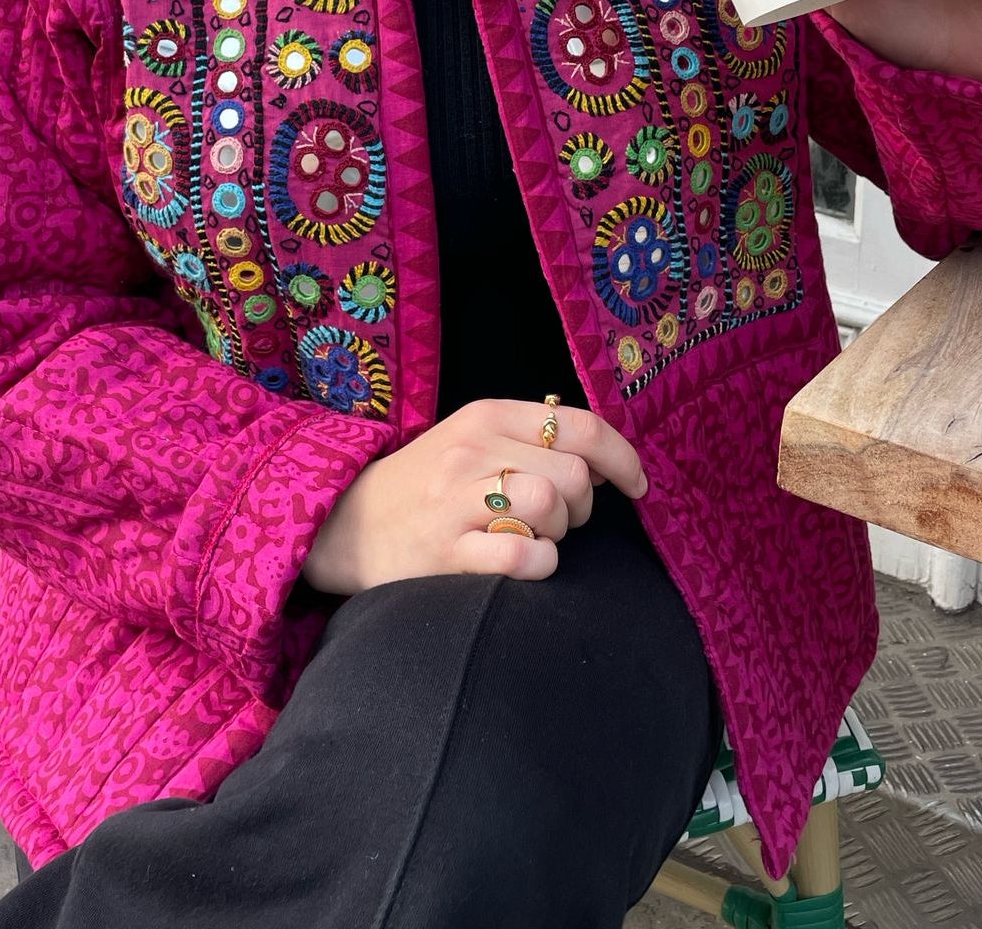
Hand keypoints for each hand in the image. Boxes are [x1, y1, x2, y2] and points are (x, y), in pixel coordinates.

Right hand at [301, 397, 647, 594]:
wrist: (346, 525)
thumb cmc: (426, 486)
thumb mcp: (472, 439)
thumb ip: (529, 438)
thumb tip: (600, 456)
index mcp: (486, 416)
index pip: (580, 425)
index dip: (622, 458)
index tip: (635, 485)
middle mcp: (472, 451)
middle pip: (572, 474)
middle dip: (581, 507)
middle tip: (558, 521)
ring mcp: (456, 502)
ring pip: (549, 507)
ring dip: (557, 534)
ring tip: (533, 540)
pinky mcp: (445, 552)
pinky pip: (522, 558)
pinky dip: (538, 567)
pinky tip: (522, 565)